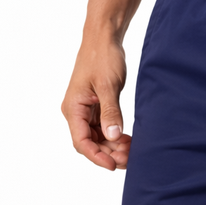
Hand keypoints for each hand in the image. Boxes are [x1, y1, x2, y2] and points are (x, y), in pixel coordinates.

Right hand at [61, 35, 130, 170]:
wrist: (104, 39)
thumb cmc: (103, 58)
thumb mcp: (108, 86)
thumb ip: (111, 112)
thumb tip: (113, 136)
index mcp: (73, 108)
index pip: (81, 142)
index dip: (97, 157)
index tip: (114, 165)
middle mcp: (76, 112)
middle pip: (90, 143)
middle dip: (109, 153)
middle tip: (130, 158)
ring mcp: (86, 110)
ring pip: (98, 137)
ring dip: (113, 146)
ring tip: (132, 150)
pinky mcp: (96, 107)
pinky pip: (104, 128)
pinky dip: (115, 136)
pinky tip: (128, 140)